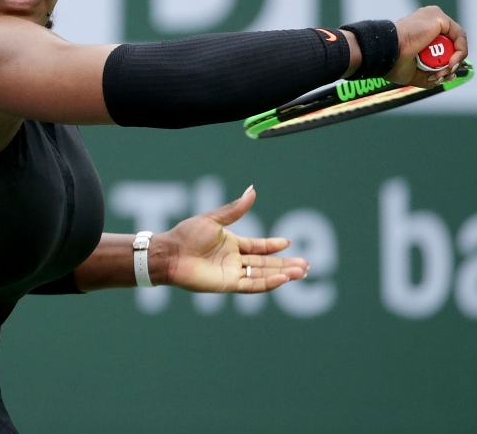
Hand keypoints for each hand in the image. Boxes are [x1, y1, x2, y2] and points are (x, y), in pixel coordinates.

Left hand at [159, 186, 308, 292]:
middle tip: (306, 264)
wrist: (170, 253)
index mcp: (231, 243)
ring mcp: (232, 273)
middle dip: (285, 263)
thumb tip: (253, 190)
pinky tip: (283, 278)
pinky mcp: (228, 284)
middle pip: (265, 262)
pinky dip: (268, 282)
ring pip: (263, 274)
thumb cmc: (187, 234)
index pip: (258, 246)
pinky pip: (252, 285)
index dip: (273, 246)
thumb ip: (236, 209)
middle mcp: (233, 260)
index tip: (289, 243)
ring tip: (301, 271)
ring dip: (282, 273)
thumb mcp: (214, 219)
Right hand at [386, 5, 467, 87]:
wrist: (385, 53)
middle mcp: (428, 20)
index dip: (445, 62)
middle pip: (450, 43)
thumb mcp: (414, 73)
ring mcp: (434, 17)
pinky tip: (451, 62)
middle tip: (441, 76)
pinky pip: (459, 36)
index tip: (440, 76)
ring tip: (444, 70)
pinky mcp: (439, 18)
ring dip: (454, 59)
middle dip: (449, 63)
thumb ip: (431, 75)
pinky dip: (460, 52)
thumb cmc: (392, 62)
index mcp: (420, 29)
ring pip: (456, 41)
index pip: (442, 45)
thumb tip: (449, 76)